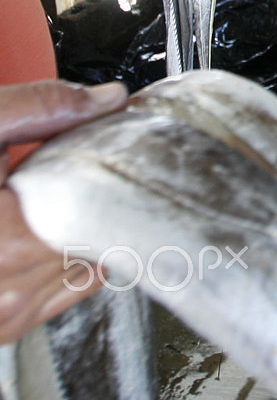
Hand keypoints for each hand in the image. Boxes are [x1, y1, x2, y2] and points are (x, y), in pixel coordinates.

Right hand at [0, 81, 126, 344]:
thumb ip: (39, 109)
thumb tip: (107, 98)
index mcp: (8, 240)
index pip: (110, 206)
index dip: (114, 168)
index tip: (115, 143)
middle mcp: (8, 291)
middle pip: (102, 233)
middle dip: (95, 197)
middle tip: (66, 168)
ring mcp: (5, 317)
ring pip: (89, 264)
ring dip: (82, 230)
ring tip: (45, 199)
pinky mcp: (2, 327)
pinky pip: (65, 289)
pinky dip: (61, 257)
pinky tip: (35, 228)